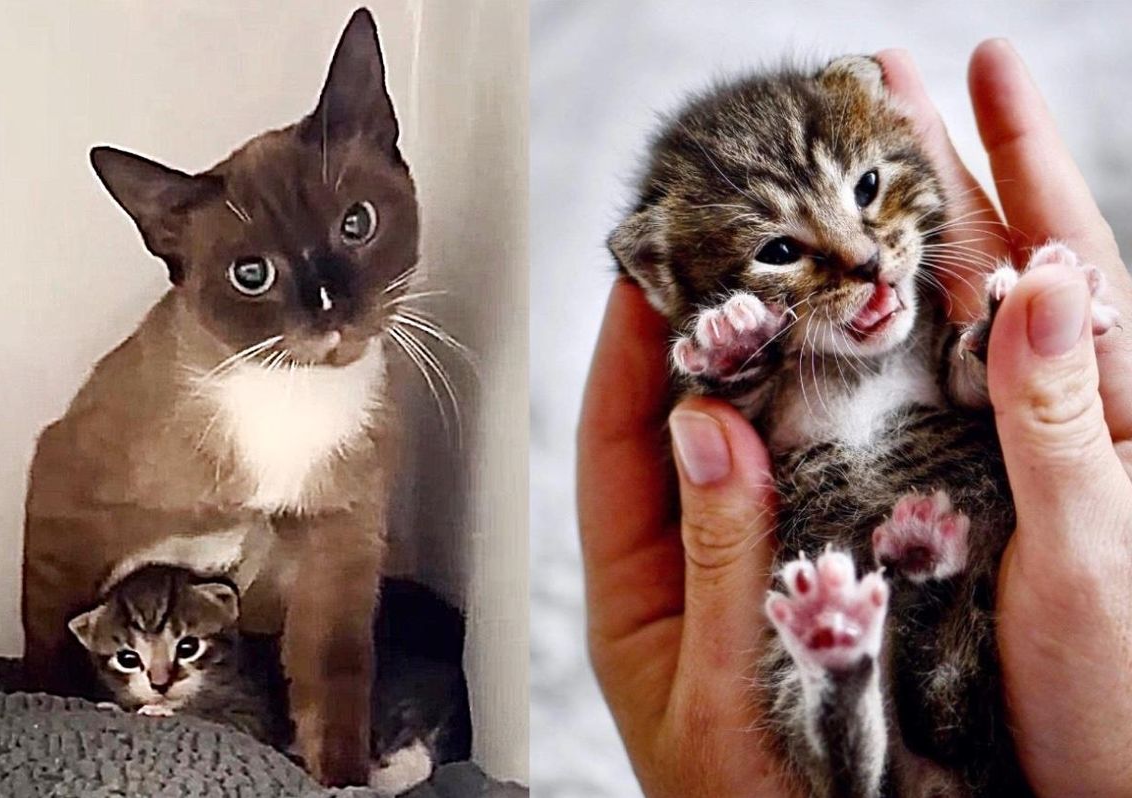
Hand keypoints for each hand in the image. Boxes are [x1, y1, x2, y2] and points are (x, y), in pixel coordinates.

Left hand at [577, 280, 796, 796]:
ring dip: (765, 388)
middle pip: (677, 437)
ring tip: (793, 306)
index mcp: (633, 592)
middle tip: (729, 267)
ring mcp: (741, 575)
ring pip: (743, 460)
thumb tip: (703, 431)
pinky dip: (821, 445)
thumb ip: (718, 563)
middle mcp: (683, 571)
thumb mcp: (720, 690)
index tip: (642, 273)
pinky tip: (850, 401)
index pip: (612, 444)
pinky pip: (802, 499)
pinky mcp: (802, 589)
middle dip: (698, 353)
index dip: (624, 355)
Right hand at [881, 40, 1131, 795]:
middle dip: (934, 165)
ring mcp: (991, 444)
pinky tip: (827, 309)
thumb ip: (1064, 418)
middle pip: (985, 256)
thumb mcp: (1095, 545)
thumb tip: (1037, 284)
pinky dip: (866, 339)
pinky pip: (905, 396)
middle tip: (878, 86)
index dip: (1018, 149)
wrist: (1095, 777)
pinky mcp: (949, 491)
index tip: (978, 62)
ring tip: (842, 172)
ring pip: (937, 318)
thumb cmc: (1120, 683)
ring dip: (890, 238)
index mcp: (1103, 404)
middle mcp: (1044, 407)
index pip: (1056, 245)